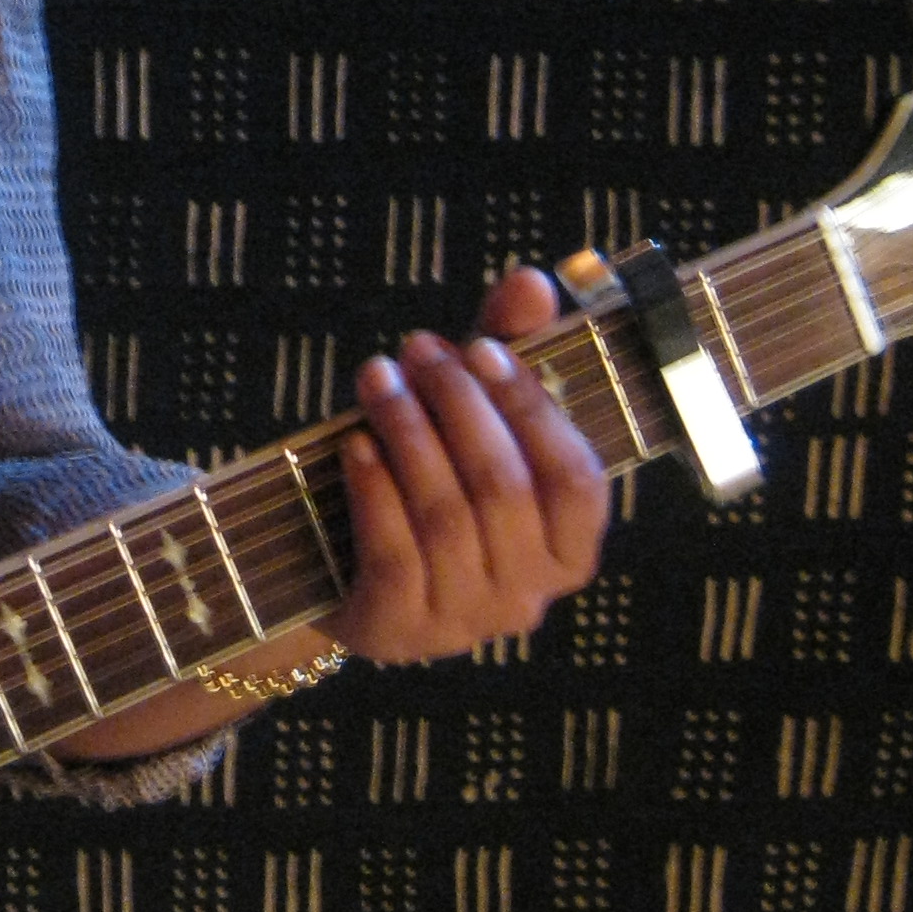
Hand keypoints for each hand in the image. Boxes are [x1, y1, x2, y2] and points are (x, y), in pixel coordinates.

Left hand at [318, 265, 608, 663]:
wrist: (337, 573)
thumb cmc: (427, 481)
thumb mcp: (470, 418)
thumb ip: (508, 351)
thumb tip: (533, 281)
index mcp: (569, 549)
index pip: (575, 478)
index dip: (531, 408)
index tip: (481, 347)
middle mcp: (528, 595)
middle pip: (504, 487)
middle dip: (457, 405)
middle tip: (416, 348)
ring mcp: (464, 620)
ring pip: (447, 516)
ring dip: (409, 433)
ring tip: (377, 377)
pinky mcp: (400, 630)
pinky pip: (394, 553)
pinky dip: (375, 490)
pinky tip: (354, 444)